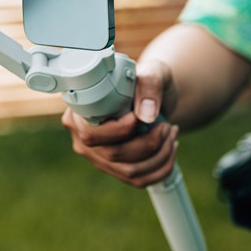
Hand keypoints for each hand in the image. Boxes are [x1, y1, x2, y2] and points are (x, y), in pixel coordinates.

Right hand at [61, 60, 179, 187]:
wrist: (155, 94)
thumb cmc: (147, 80)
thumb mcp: (151, 71)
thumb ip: (149, 84)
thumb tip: (146, 115)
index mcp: (79, 112)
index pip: (91, 133)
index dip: (118, 131)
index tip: (139, 117)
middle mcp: (82, 137)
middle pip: (112, 155)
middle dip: (148, 143)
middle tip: (166, 125)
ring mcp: (97, 156)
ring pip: (129, 171)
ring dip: (159, 155)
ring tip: (171, 132)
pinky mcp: (115, 169)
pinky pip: (139, 180)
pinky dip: (162, 167)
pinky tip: (170, 147)